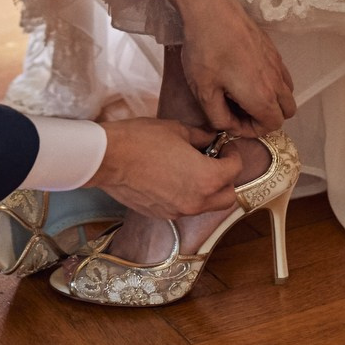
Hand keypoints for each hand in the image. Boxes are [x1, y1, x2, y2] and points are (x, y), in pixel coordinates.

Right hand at [88, 118, 240, 217]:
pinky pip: (185, 208)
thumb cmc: (142, 140)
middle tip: (216, 160)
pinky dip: (188, 196)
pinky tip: (173, 177)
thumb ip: (201, 137)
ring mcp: (179, 212)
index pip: (235, 170)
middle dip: (227, 179)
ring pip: (207, 205)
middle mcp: (197, 201)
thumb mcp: (177, 130)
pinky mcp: (163, 215)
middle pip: (228, 197)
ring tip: (193, 168)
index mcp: (206, 178)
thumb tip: (211, 138)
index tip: (225, 146)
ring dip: (208, 189)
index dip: (233, 155)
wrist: (109, 159)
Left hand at [163, 0, 295, 132]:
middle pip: (285, 112)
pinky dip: (272, 82)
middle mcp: (276, 81)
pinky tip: (246, 73)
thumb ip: (218, 118)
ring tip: (242, 93)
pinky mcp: (272, 48)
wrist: (210, 9)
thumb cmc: (205, 50)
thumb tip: (228, 126)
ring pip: (287, 92)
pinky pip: (282, 74)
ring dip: (271, 100)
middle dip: (265, 117)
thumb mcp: (203, 91)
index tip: (230, 120)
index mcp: (261, 96)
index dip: (250, 130)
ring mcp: (277, 62)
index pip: (271, 127)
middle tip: (239, 110)